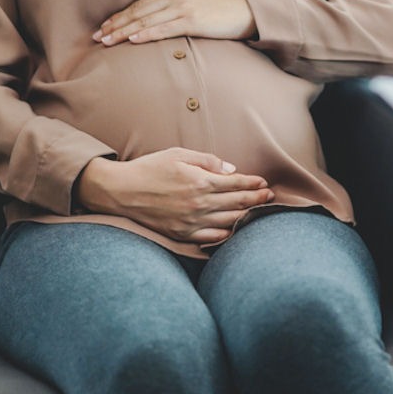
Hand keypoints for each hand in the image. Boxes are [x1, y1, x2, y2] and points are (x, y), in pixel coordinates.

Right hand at [75, 148, 273, 243]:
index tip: (264, 183)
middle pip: (237, 203)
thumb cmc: (150, 168)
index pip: (236, 183)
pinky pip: (211, 239)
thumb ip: (207, 160)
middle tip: (270, 197)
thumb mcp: (178, 154)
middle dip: (257, 199)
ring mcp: (192, 222)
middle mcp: (199, 204)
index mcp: (200, 182)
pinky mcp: (182, 234)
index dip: (253, 183)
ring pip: (228, 221)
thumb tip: (231, 169)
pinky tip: (234, 231)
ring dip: (247, 216)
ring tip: (259, 212)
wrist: (121, 191)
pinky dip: (226, 235)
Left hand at [92, 0, 256, 45]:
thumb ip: (172, 8)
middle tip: (98, 37)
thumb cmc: (218, 11)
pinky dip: (146, 34)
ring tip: (109, 41)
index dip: (119, 16)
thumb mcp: (192, 3)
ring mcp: (182, 8)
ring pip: (146, 21)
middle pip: (138, 13)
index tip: (104, 27)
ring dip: (125, 32)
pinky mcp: (192, 21)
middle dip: (116, 25)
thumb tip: (152, 22)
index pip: (139, 5)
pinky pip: (164, 29)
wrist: (243, 11)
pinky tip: (132, 40)